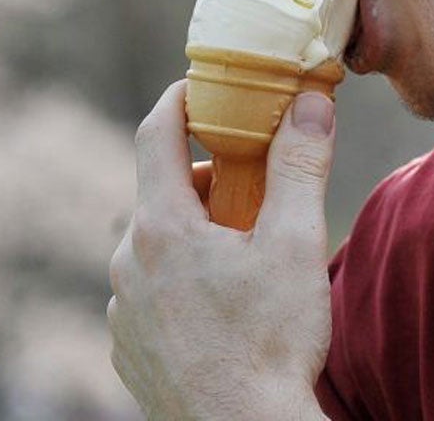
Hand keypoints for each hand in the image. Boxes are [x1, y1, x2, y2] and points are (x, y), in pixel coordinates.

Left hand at [108, 81, 334, 419]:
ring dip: (193, 231)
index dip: (181, 99)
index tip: (204, 85)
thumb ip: (300, 166)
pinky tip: (220, 303)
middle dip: (205, 176)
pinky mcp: (128, 347)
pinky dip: (180, 277)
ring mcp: (123, 309)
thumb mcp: (295, 246)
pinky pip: (149, 289)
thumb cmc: (272, 345)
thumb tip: (310, 102)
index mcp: (161, 227)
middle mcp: (127, 263)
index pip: (157, 133)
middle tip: (251, 183)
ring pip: (155, 244)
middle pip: (160, 192)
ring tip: (244, 252)